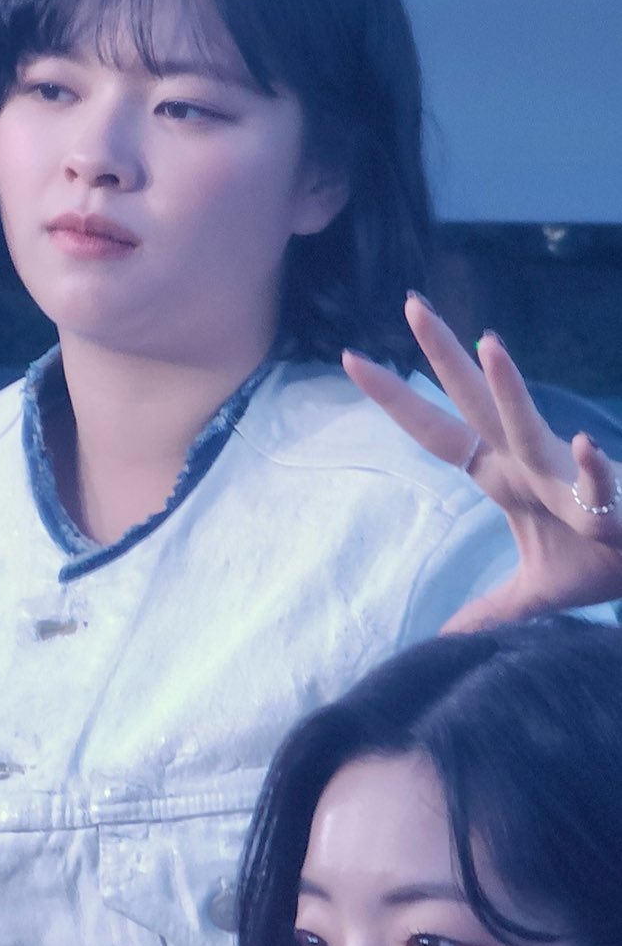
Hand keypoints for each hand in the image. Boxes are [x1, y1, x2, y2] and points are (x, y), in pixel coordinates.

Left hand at [342, 293, 621, 630]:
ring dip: (510, 389)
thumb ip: (490, 611)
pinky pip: (598, 487)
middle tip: (411, 303)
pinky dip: (592, 471)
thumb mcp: (534, 594)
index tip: (349, 358)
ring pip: (533, 428)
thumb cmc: (605, 560)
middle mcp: (532, 464)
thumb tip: (446, 642)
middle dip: (444, 357)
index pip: (440, 433)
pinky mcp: (611, 506)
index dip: (397, 400)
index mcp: (507, 474)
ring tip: (487, 343)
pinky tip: (584, 449)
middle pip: (476, 406)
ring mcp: (571, 479)